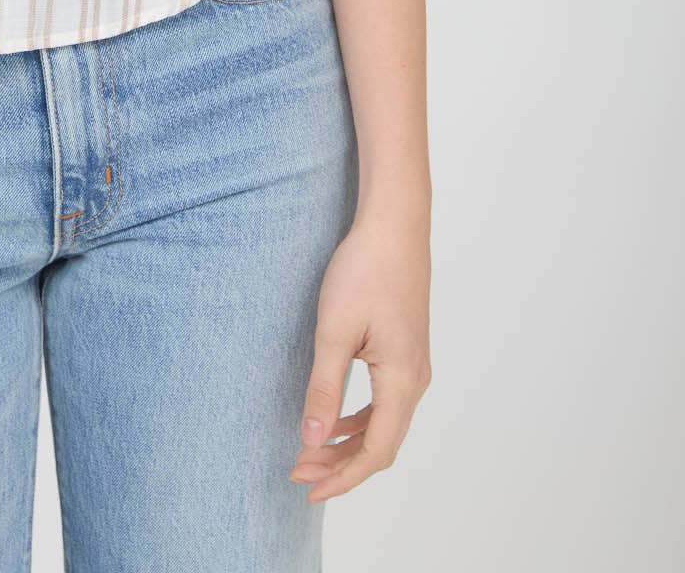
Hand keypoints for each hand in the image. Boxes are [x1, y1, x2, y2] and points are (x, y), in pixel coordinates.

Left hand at [289, 206, 431, 501]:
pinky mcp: (406, 353)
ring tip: (310, 452)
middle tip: (298, 472)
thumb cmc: (365, 270)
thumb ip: (324, 388)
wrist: (394, 226)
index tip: (307, 488)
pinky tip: (333, 419)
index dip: (342, 477)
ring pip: (384, 425)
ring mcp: (414, 367)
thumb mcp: (335, 330)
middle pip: (382, 444)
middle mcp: (416, 381)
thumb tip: (313, 440)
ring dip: (348, 443)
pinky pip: (386, 403)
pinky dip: (359, 420)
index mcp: (403, 380)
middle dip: (340, 465)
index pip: (376, 451)